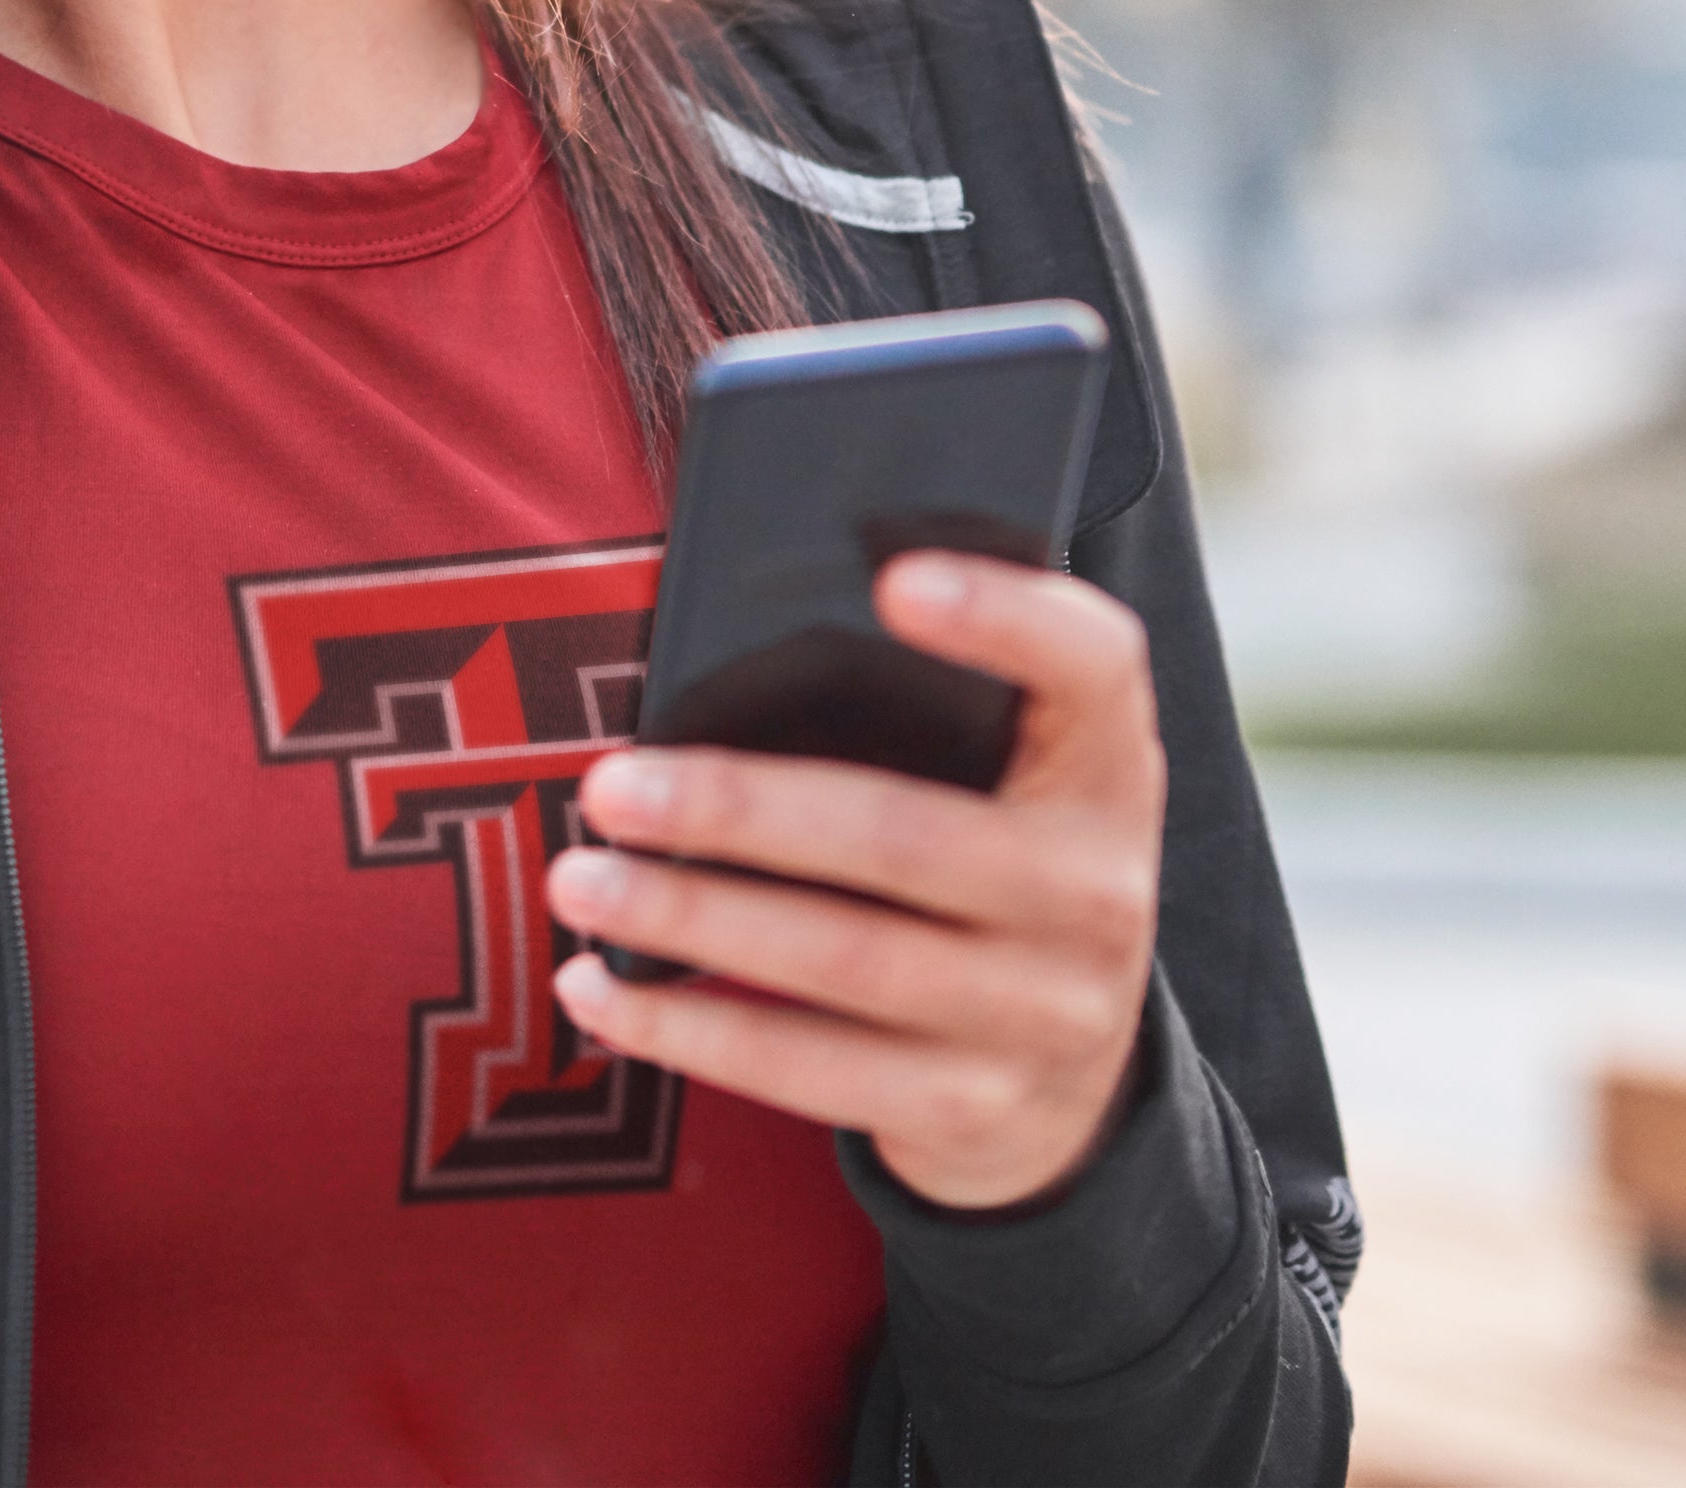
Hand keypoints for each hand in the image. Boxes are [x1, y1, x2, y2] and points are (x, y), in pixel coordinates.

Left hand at [549, 552, 1163, 1211]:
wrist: (1073, 1088)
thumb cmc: (994, 875)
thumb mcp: (1011, 783)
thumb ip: (930, 712)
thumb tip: (728, 654)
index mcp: (1105, 766)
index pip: (1094, 665)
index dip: (1007, 615)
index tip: (892, 578)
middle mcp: (1097, 889)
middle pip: (909, 836)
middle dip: (739, 811)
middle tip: (611, 787)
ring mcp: (1044, 1012)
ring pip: (846, 960)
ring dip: (691, 918)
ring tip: (580, 882)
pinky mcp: (970, 1106)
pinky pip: (811, 1071)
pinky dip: (690, 1030)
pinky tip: (602, 991)